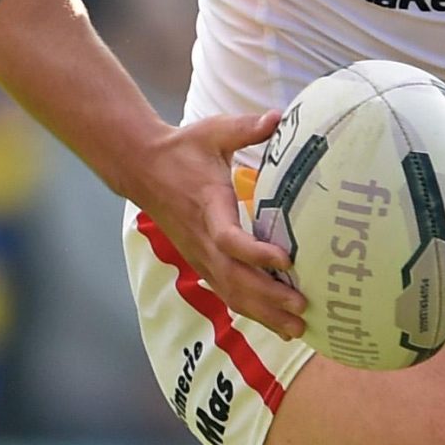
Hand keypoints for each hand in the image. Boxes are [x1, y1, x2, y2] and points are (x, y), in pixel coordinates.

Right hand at [135, 107, 306, 340]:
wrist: (142, 168)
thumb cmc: (183, 149)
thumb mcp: (213, 132)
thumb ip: (246, 127)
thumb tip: (279, 116)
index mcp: (208, 208)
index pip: (229, 239)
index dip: (256, 253)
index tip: (286, 260)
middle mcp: (202, 240)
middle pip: (235, 278)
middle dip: (269, 296)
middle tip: (302, 307)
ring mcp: (200, 256)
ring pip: (232, 292)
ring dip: (264, 313)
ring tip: (297, 329)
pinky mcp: (201, 263)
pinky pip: (227, 293)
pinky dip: (252, 311)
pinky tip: (276, 325)